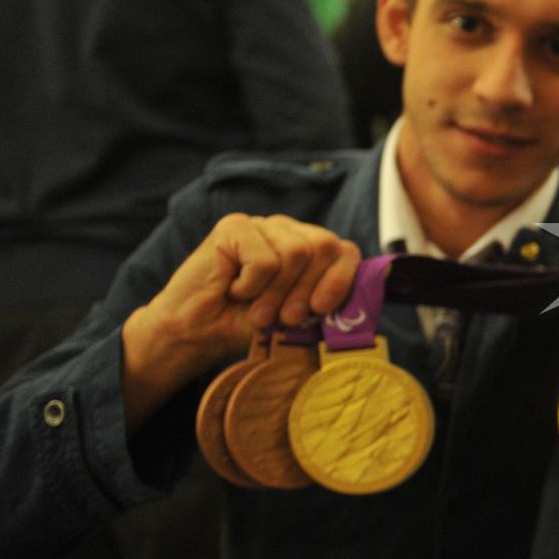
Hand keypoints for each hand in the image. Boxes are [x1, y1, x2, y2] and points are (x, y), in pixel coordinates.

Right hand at [120, 215, 359, 427]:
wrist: (197, 333)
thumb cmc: (247, 324)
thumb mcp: (297, 317)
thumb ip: (327, 303)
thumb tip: (361, 300)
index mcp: (310, 250)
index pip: (345, 251)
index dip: (340, 280)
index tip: (321, 310)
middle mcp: (290, 232)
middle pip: (325, 247)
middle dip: (306, 290)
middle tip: (283, 318)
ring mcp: (263, 225)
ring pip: (297, 252)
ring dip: (276, 294)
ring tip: (257, 310)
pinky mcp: (235, 226)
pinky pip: (265, 259)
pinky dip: (251, 285)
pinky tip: (233, 288)